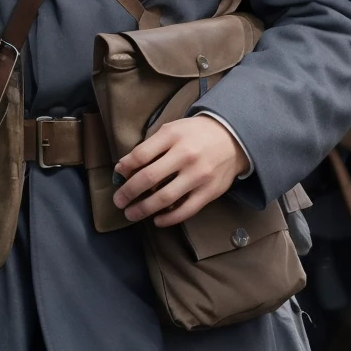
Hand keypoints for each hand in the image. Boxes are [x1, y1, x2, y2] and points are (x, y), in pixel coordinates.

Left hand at [112, 116, 248, 227]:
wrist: (232, 137)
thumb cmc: (195, 134)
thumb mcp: (171, 130)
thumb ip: (149, 147)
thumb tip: (123, 168)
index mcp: (173, 136)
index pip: (141, 155)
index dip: (125, 168)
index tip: (118, 175)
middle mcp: (185, 155)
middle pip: (149, 178)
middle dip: (128, 192)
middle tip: (118, 201)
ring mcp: (198, 175)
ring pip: (165, 197)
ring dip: (143, 209)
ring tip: (131, 214)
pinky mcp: (209, 192)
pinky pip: (185, 210)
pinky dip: (168, 218)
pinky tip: (157, 220)